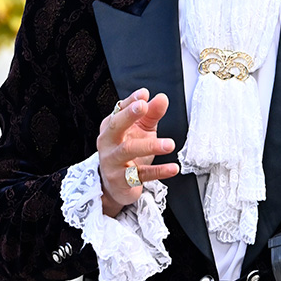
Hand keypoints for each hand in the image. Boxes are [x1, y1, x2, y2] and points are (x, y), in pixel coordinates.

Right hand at [97, 88, 178, 216]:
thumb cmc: (128, 153)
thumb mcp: (141, 131)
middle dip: (129, 115)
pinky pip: (142, 174)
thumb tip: (161, 98)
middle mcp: (108, 142)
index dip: (131, 101)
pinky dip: (159, 171)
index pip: (119, 110)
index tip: (144, 94)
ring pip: (128, 150)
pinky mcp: (122, 180)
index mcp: (111, 126)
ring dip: (150, 145)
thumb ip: (151, 114)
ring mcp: (113, 162)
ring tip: (169, 144)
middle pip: (116, 126)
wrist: (115, 186)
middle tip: (144, 107)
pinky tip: (173, 168)